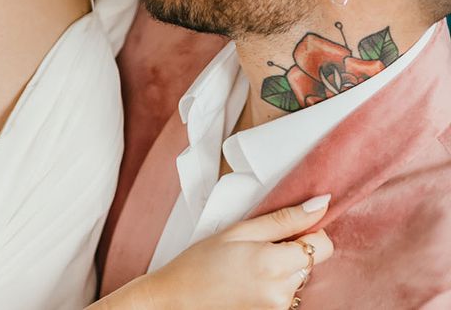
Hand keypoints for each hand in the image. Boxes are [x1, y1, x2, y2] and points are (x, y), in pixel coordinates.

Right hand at [142, 195, 333, 309]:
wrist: (179, 298)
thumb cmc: (202, 260)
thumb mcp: (239, 230)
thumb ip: (283, 219)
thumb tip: (321, 204)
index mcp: (275, 264)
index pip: (323, 245)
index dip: (309, 230)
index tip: (287, 226)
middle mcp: (283, 291)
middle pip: (312, 261)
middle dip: (293, 248)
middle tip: (259, 245)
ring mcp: (280, 308)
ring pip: (301, 277)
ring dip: (285, 267)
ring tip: (250, 264)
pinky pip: (288, 293)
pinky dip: (276, 283)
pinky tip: (251, 279)